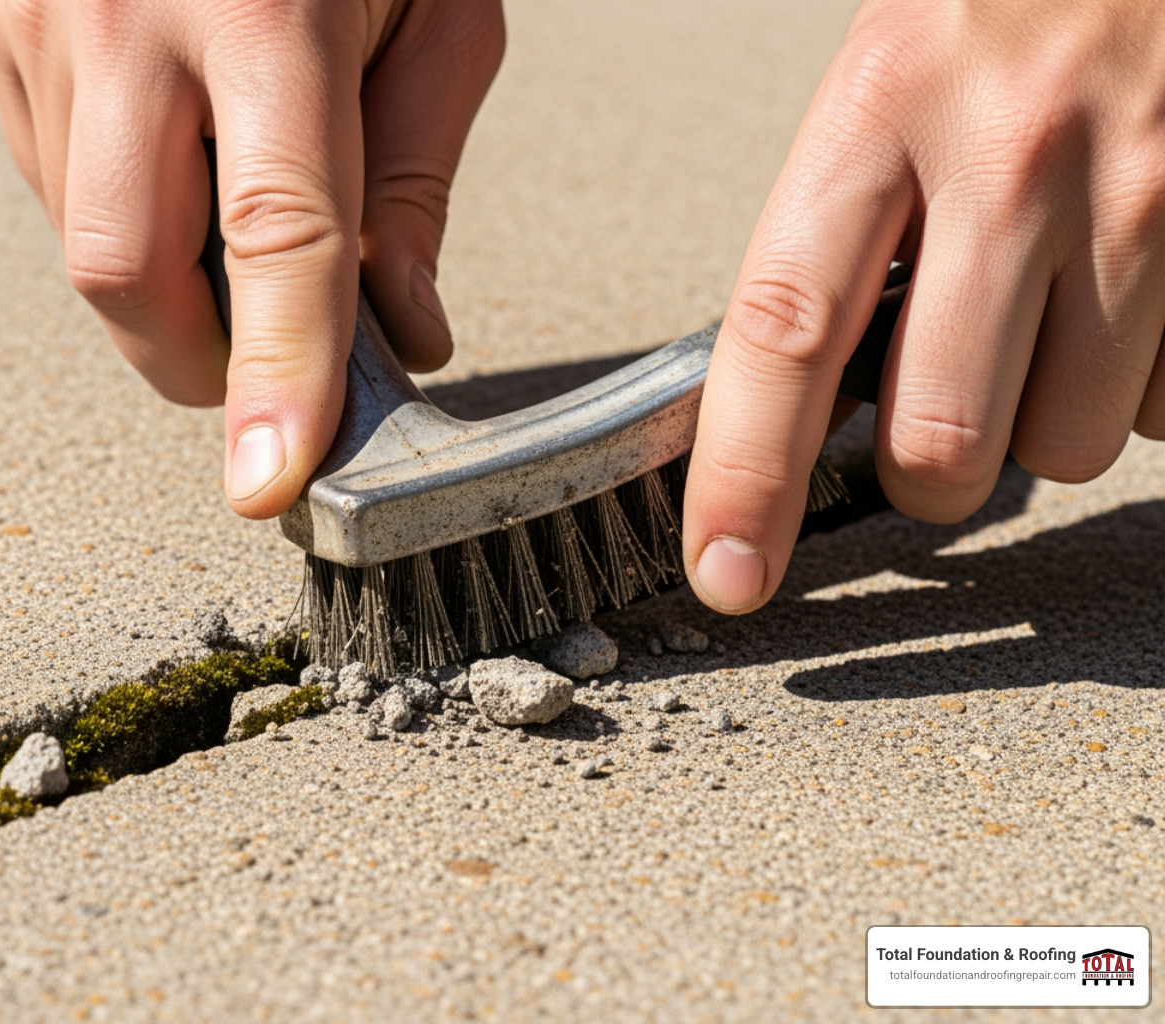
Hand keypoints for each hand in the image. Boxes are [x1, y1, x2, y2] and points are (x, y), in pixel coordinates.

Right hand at [0, 0, 503, 516]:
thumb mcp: (438, 11)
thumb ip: (415, 178)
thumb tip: (405, 333)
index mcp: (269, 11)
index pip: (276, 240)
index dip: (277, 377)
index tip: (269, 482)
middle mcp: (129, 18)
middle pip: (126, 273)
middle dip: (199, 359)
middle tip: (267, 359)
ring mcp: (43, 21)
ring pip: (82, 244)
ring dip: (169, 285)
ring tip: (231, 210)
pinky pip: (50, 185)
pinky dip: (124, 217)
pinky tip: (174, 154)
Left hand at [684, 0, 1164, 611]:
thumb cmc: (1007, 8)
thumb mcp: (891, 77)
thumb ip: (847, 231)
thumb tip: (808, 406)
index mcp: (884, 105)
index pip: (786, 332)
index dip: (744, 476)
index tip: (726, 573)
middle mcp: (1017, 154)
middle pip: (943, 438)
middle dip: (932, 469)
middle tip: (938, 409)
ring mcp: (1145, 195)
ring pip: (1071, 442)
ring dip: (1046, 417)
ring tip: (1052, 311)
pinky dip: (1139, 383)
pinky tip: (1128, 294)